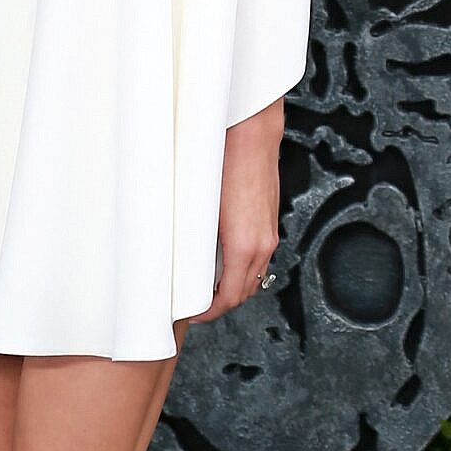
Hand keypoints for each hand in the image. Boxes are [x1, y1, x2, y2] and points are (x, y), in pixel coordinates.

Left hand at [188, 100, 282, 324]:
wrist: (252, 136)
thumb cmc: (221, 164)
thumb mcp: (200, 207)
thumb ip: (195, 238)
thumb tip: (180, 259)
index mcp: (243, 246)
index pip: (229, 297)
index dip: (210, 312)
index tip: (193, 315)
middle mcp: (262, 244)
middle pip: (244, 292)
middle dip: (221, 304)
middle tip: (196, 305)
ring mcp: (269, 233)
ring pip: (254, 276)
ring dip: (234, 287)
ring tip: (208, 287)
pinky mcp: (270, 222)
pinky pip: (259, 258)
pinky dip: (243, 269)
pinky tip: (224, 262)